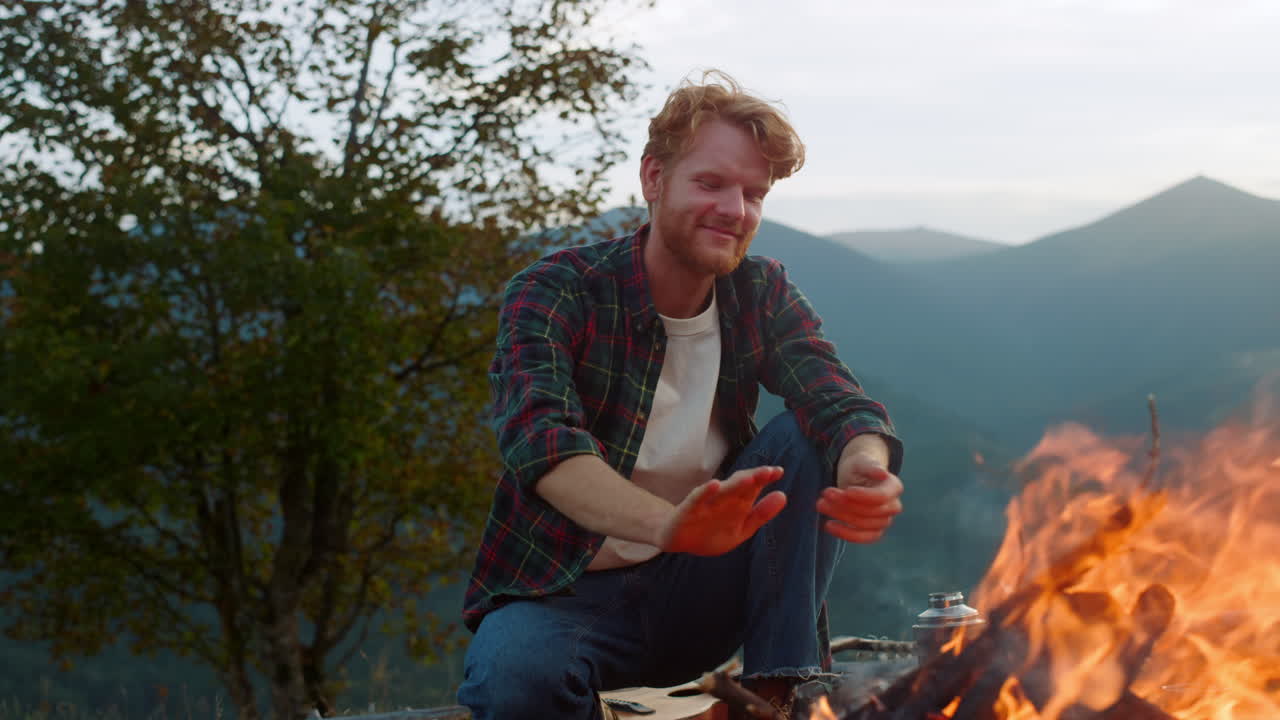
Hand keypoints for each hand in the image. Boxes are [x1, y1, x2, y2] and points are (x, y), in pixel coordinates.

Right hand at [656, 466, 786, 555]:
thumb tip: (783, 495)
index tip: (778, 471)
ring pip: (722, 491)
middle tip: (769, 471)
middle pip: (740, 485)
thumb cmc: (711, 531)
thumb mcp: (741, 528)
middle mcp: (723, 498)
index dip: (764, 478)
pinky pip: (697, 498)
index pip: (753, 486)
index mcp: (737, 502)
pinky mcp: (688, 509)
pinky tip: (714, 484)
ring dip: (735, 484)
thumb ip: (761, 514)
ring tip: (749, 478)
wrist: (678, 539)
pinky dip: (705, 491)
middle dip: (754, 478)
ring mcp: (706, 502)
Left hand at [818, 453, 903, 542]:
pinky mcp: (872, 531)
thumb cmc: (859, 467)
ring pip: (864, 525)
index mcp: (893, 486)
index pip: (882, 496)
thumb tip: (883, 473)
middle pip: (871, 512)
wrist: (855, 476)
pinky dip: (845, 534)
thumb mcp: (861, 461)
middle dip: (846, 504)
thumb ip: (870, 466)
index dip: (864, 496)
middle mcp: (892, 506)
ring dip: (841, 516)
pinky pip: (863, 538)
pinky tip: (828, 525)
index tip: (847, 490)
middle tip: (826, 493)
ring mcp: (884, 520)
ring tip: (821, 504)